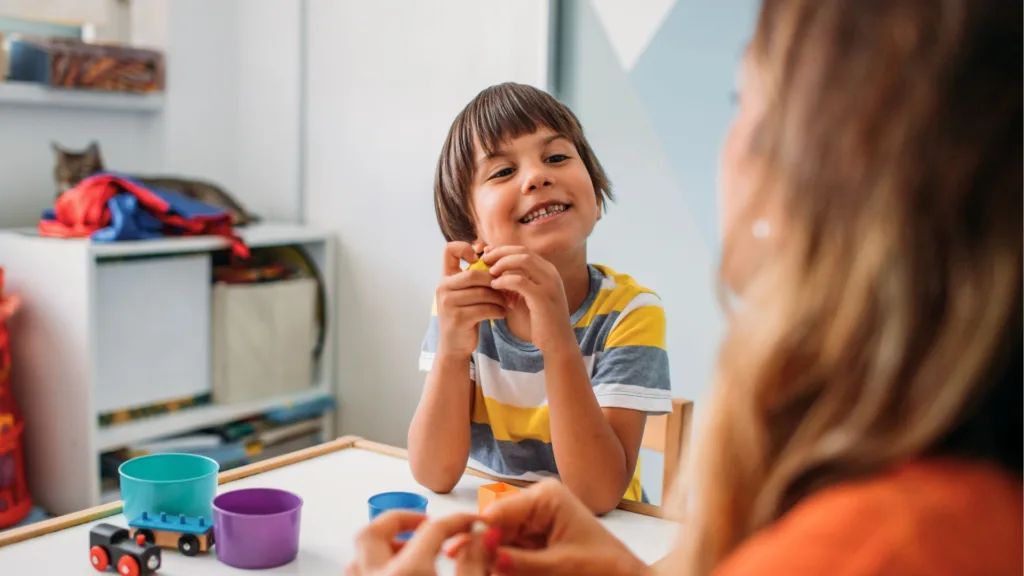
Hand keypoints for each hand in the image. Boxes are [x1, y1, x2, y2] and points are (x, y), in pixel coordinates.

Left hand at [346, 511, 489, 575]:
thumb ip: (476, 564)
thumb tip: (484, 537)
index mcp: (407, 575)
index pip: (433, 530)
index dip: (457, 520)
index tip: (471, 521)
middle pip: (372, 532)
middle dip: (399, 520)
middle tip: (425, 523)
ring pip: (358, 557)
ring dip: (383, 544)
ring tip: (410, 549)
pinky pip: (359, 574)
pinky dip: (374, 565)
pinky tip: (399, 573)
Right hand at [436, 242, 506, 357]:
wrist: (455, 345)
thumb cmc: (466, 315)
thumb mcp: (466, 293)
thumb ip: (475, 277)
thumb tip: (495, 255)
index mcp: (445, 278)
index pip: (449, 250)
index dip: (466, 248)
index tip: (480, 259)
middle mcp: (443, 288)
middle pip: (474, 274)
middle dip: (494, 281)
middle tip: (506, 289)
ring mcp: (448, 303)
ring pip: (482, 292)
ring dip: (499, 298)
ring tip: (506, 303)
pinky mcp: (457, 318)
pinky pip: (485, 308)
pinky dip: (498, 310)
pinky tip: (502, 313)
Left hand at [481, 246, 573, 352]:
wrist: (557, 342)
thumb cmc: (539, 321)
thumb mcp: (526, 297)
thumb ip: (514, 283)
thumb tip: (493, 272)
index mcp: (548, 271)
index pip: (524, 250)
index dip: (503, 250)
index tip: (487, 254)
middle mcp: (551, 273)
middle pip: (522, 252)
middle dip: (501, 253)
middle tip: (484, 259)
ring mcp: (549, 284)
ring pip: (523, 261)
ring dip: (502, 264)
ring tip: (489, 272)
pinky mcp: (543, 297)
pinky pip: (520, 281)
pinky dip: (505, 280)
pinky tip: (495, 286)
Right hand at [481, 479, 649, 575]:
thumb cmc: (603, 568)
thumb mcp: (559, 567)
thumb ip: (519, 563)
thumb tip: (484, 555)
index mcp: (545, 497)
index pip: (497, 513)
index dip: (477, 535)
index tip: (458, 555)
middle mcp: (536, 502)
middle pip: (494, 527)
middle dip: (485, 550)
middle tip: (470, 570)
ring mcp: (534, 519)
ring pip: (499, 542)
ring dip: (494, 560)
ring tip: (487, 572)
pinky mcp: (535, 538)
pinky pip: (510, 551)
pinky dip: (505, 565)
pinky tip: (500, 572)